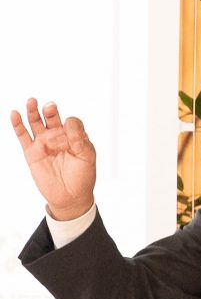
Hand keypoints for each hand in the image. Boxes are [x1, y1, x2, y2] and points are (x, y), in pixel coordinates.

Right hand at [11, 98, 96, 220]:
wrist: (71, 196)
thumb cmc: (82, 176)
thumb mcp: (87, 157)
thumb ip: (80, 140)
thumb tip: (70, 122)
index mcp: (74, 136)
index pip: (71, 123)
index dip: (71, 128)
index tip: (74, 142)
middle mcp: (58, 136)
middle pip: (52, 118)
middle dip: (51, 111)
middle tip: (50, 106)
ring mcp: (44, 143)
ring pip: (36, 123)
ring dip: (33, 112)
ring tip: (32, 101)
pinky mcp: (31, 152)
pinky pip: (22, 136)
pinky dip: (17, 124)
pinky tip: (15, 114)